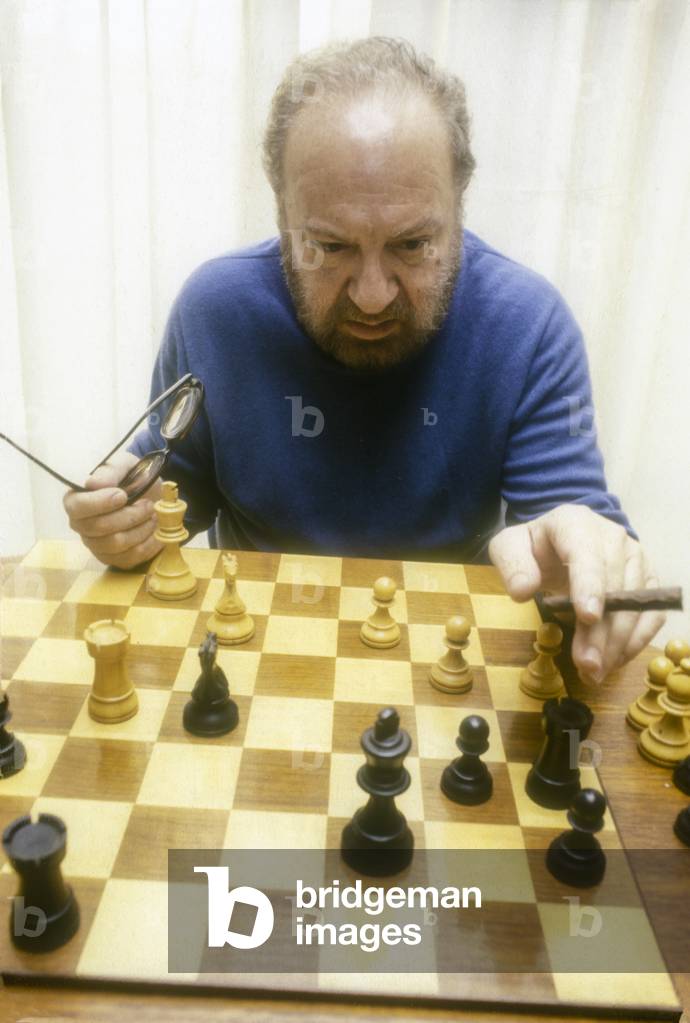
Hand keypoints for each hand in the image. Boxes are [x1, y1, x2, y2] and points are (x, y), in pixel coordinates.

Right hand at [63, 451, 163, 569]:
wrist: (155, 496)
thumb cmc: (134, 479)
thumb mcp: (126, 465)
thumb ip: (111, 470)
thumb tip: (94, 483)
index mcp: (77, 500)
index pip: (77, 507)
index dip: (100, 503)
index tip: (122, 495)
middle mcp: (82, 525)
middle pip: (99, 527)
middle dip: (129, 515)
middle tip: (148, 504)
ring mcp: (97, 545)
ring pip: (116, 544)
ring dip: (141, 528)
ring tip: (153, 515)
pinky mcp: (114, 559)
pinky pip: (130, 557)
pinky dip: (148, 543)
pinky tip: (155, 530)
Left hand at [488, 504, 664, 683]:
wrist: (559, 539)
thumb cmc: (534, 546)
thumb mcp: (509, 547)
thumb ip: (512, 565)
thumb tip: (523, 591)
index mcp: (575, 523)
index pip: (587, 554)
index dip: (590, 585)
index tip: (588, 617)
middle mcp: (612, 537)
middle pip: (614, 586)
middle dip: (601, 630)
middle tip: (586, 665)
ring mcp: (635, 557)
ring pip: (636, 604)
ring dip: (617, 642)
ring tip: (594, 671)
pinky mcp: (647, 579)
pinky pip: (651, 613)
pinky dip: (635, 640)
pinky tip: (613, 661)